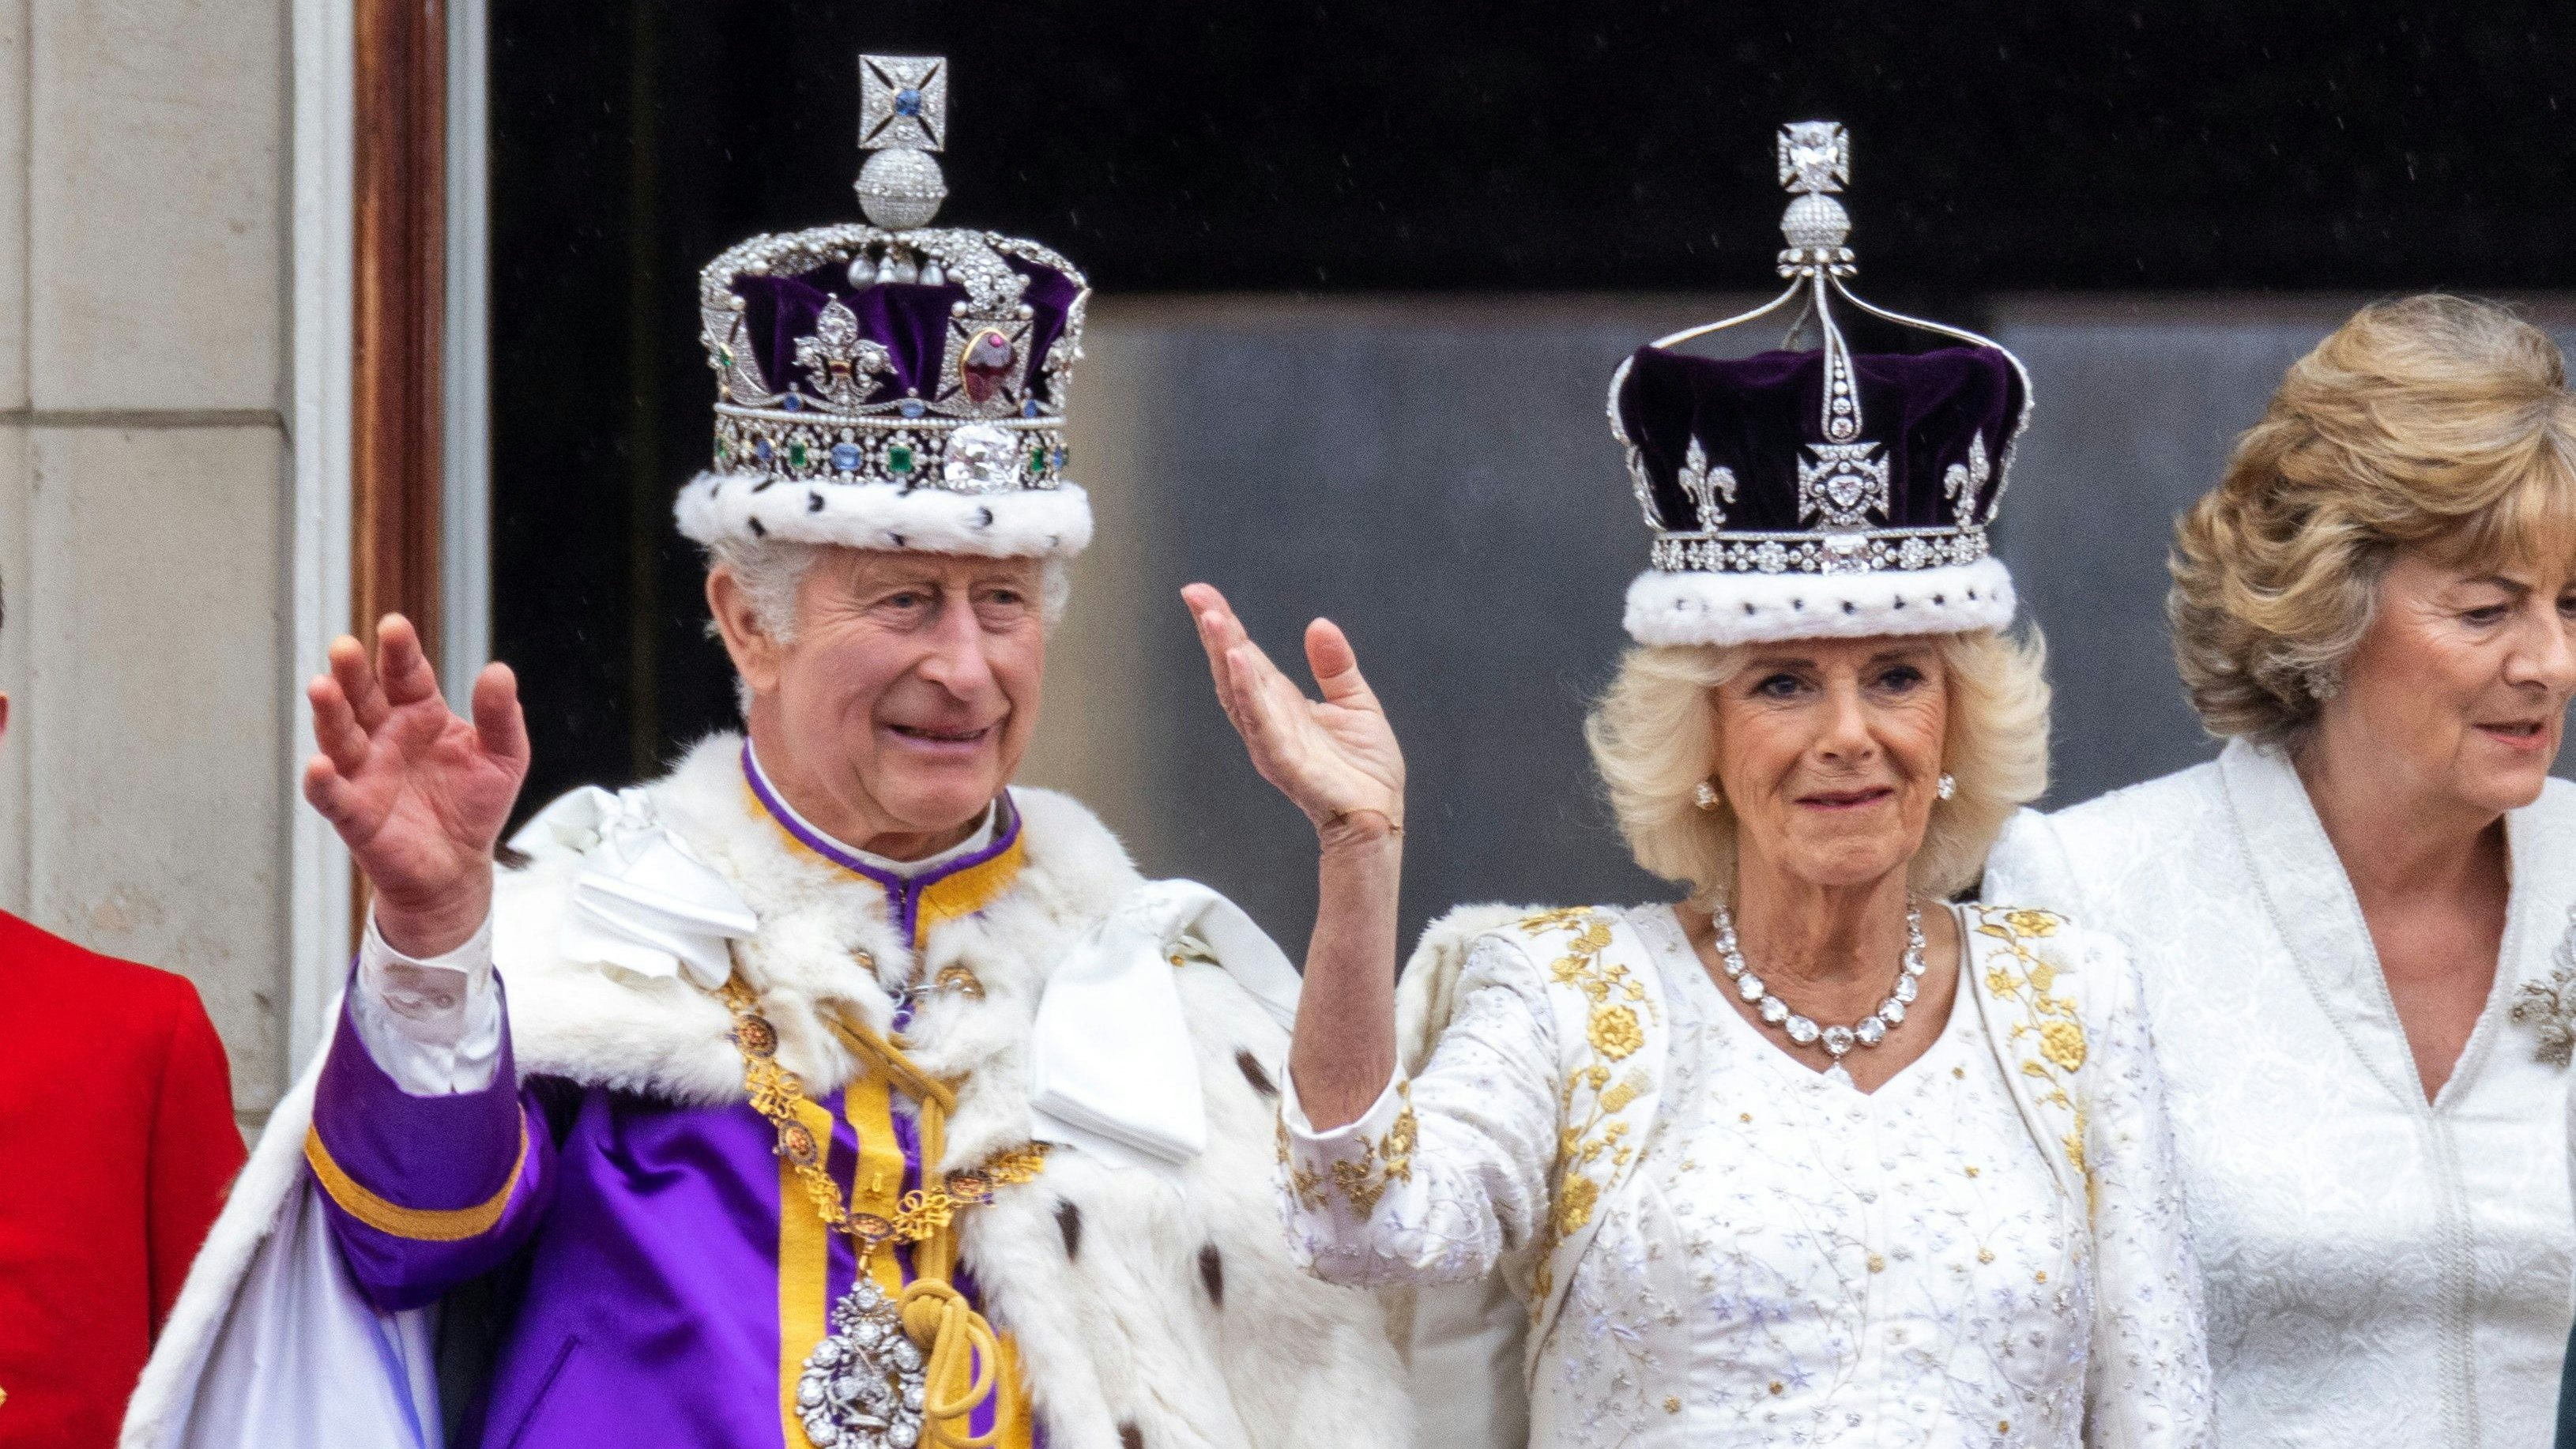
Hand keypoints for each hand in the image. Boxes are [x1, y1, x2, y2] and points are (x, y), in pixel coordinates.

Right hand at [303, 615, 530, 955]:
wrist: (459, 866)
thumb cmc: (475, 804)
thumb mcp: (503, 756)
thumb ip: (501, 716)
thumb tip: (499, 671)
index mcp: (418, 712)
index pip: (405, 674)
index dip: (399, 651)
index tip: (393, 626)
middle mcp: (384, 734)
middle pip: (362, 696)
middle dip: (352, 672)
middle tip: (345, 647)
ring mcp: (364, 771)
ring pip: (339, 735)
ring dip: (329, 712)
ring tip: (322, 687)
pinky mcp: (354, 812)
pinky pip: (332, 794)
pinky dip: (323, 780)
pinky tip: (321, 765)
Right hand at [1182, 583, 1404, 847]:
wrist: (1379, 815)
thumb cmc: (1364, 768)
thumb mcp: (1355, 703)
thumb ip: (1335, 666)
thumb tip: (1319, 624)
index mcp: (1282, 704)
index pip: (1247, 658)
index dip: (1225, 626)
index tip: (1201, 593)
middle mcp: (1268, 721)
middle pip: (1233, 670)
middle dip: (1215, 632)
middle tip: (1196, 595)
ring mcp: (1272, 742)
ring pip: (1240, 693)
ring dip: (1225, 655)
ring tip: (1215, 620)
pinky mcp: (1286, 762)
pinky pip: (1262, 724)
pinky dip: (1248, 692)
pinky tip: (1239, 663)